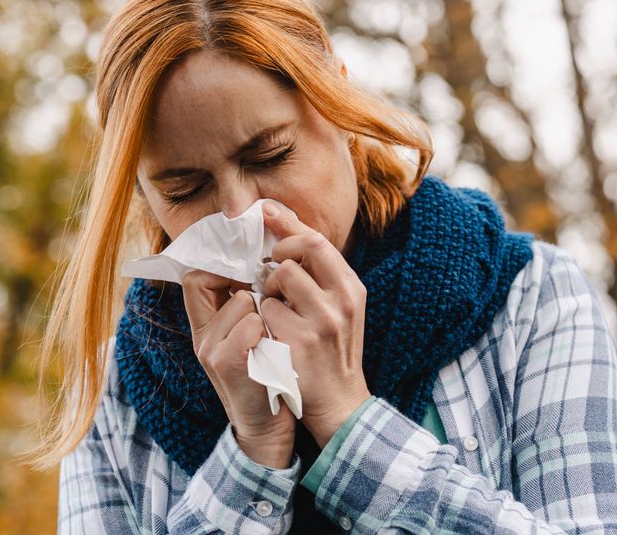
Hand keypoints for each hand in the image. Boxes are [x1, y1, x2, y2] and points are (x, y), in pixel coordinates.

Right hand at [181, 270, 295, 467]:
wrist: (267, 430)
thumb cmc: (266, 377)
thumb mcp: (247, 341)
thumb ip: (242, 310)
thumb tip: (259, 268)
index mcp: (204, 329)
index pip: (195, 278)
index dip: (221, 267)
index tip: (249, 274)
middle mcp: (202, 338)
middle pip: (209, 281)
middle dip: (243, 284)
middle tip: (265, 296)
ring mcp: (211, 350)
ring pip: (242, 300)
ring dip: (265, 310)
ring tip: (273, 335)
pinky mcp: (228, 363)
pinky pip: (251, 323)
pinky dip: (268, 331)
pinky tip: (274, 350)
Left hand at [259, 202, 371, 447]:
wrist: (339, 404)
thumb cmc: (333, 353)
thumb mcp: (341, 310)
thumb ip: (322, 277)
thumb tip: (289, 235)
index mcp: (353, 290)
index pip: (320, 241)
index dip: (290, 224)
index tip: (267, 212)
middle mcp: (342, 301)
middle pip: (304, 249)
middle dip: (279, 251)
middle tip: (269, 266)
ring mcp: (322, 321)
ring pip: (280, 277)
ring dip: (268, 288)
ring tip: (275, 307)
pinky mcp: (299, 341)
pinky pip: (267, 311)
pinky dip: (263, 317)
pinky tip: (272, 332)